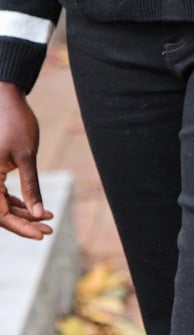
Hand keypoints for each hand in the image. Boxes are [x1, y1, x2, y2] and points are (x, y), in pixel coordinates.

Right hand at [0, 82, 53, 239]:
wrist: (7, 100)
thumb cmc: (16, 124)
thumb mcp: (26, 157)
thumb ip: (31, 186)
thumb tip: (39, 214)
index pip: (0, 214)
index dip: (20, 227)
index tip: (42, 234)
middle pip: (0, 213)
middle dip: (24, 223)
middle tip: (49, 230)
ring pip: (2, 205)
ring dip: (23, 214)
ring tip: (48, 219)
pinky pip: (3, 195)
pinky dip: (19, 202)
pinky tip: (38, 208)